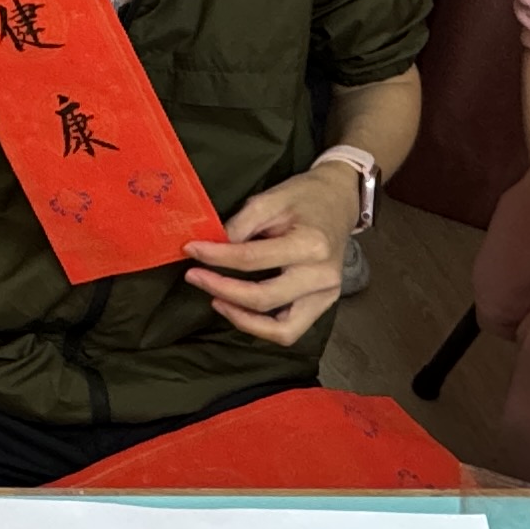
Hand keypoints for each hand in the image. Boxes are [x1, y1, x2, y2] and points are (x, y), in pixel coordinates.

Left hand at [182, 170, 349, 346]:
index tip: (191, 250)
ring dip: (242, 319)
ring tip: (216, 300)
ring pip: (281, 330)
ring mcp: (326, 295)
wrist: (339, 201)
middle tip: (194, 276)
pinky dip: (261, 327)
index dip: (216, 257)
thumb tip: (209, 247)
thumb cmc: (304, 197)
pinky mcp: (323, 305)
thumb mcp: (270, 199)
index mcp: (311, 245)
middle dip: (222, 289)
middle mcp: (322, 276)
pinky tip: (238, 309)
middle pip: (263, 299)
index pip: (252, 259)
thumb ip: (240, 225)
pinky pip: (290, 330)